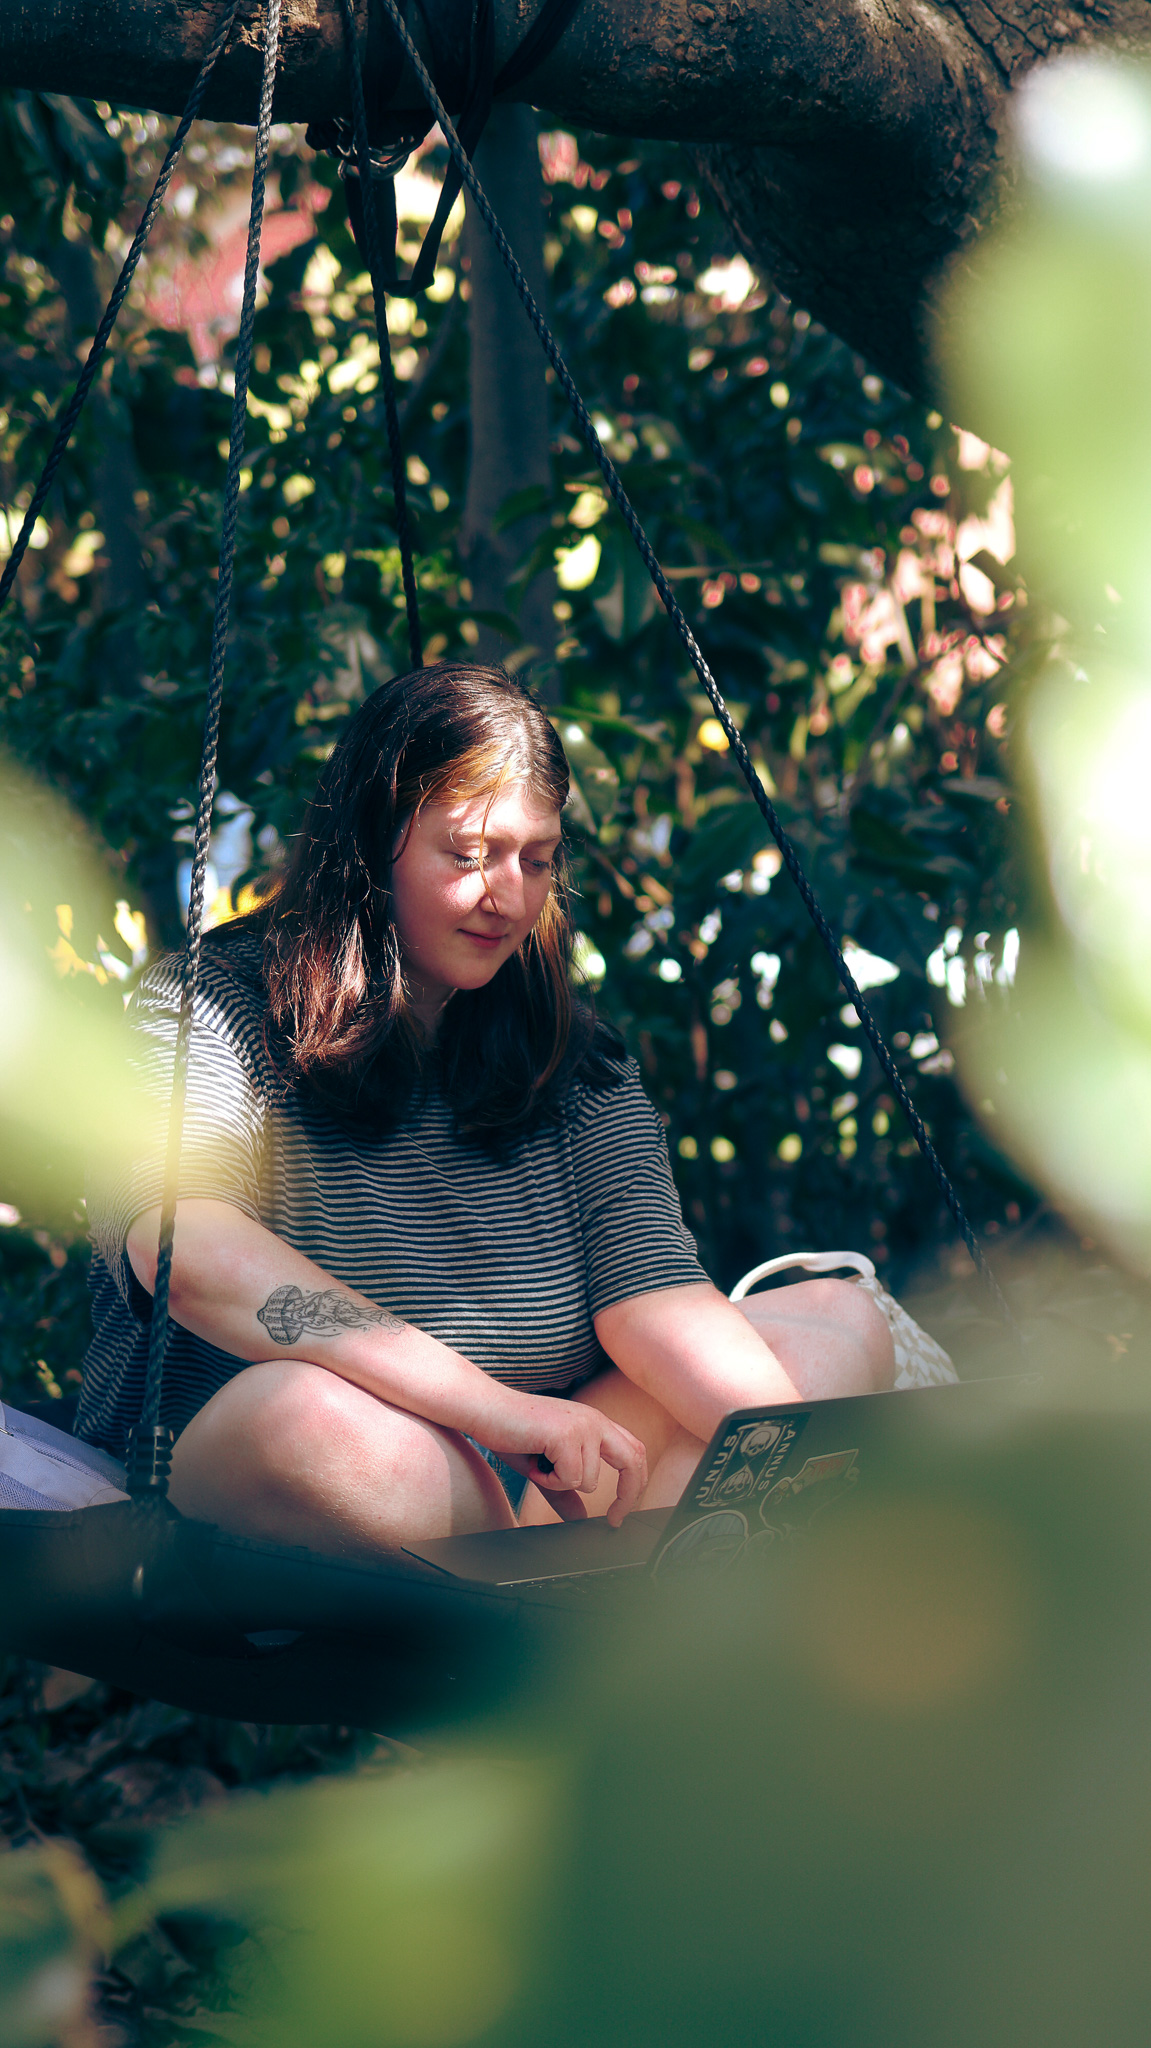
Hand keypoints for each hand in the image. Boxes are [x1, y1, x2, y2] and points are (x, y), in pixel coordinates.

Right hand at [491, 1394, 647, 1525]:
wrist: (483, 1409)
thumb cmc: (510, 1433)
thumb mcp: (545, 1468)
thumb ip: (565, 1491)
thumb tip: (580, 1519)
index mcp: (594, 1422)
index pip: (633, 1451)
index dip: (636, 1482)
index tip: (621, 1512)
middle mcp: (594, 1420)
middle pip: (632, 1461)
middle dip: (628, 1496)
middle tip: (614, 1520)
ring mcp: (582, 1426)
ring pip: (589, 1481)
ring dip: (560, 1484)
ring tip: (538, 1466)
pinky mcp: (566, 1435)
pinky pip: (569, 1479)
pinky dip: (548, 1481)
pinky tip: (533, 1462)